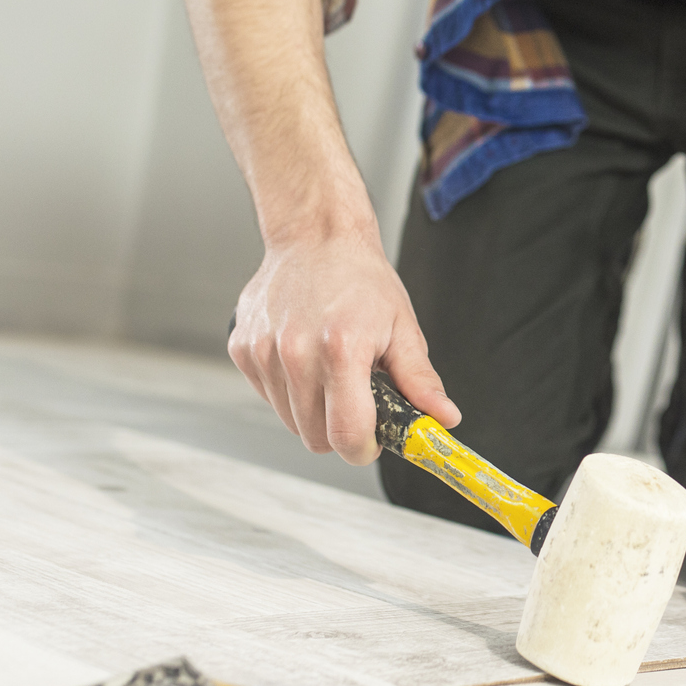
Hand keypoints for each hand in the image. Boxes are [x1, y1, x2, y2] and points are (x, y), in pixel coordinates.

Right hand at [229, 225, 458, 464]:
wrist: (316, 236)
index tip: (373, 441)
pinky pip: (269, 396)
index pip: (347, 436)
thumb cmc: (360, 278)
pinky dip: (289, 391)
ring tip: (332, 373)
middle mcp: (295, 353)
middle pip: (315, 438)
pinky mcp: (242, 349)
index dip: (364, 449)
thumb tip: (443, 419)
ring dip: (313, 411)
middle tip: (358, 402)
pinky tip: (306, 359)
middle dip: (340, 432)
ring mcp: (263, 351)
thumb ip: (420, 381)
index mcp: (341, 350)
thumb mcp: (402, 328)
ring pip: (290, 421)